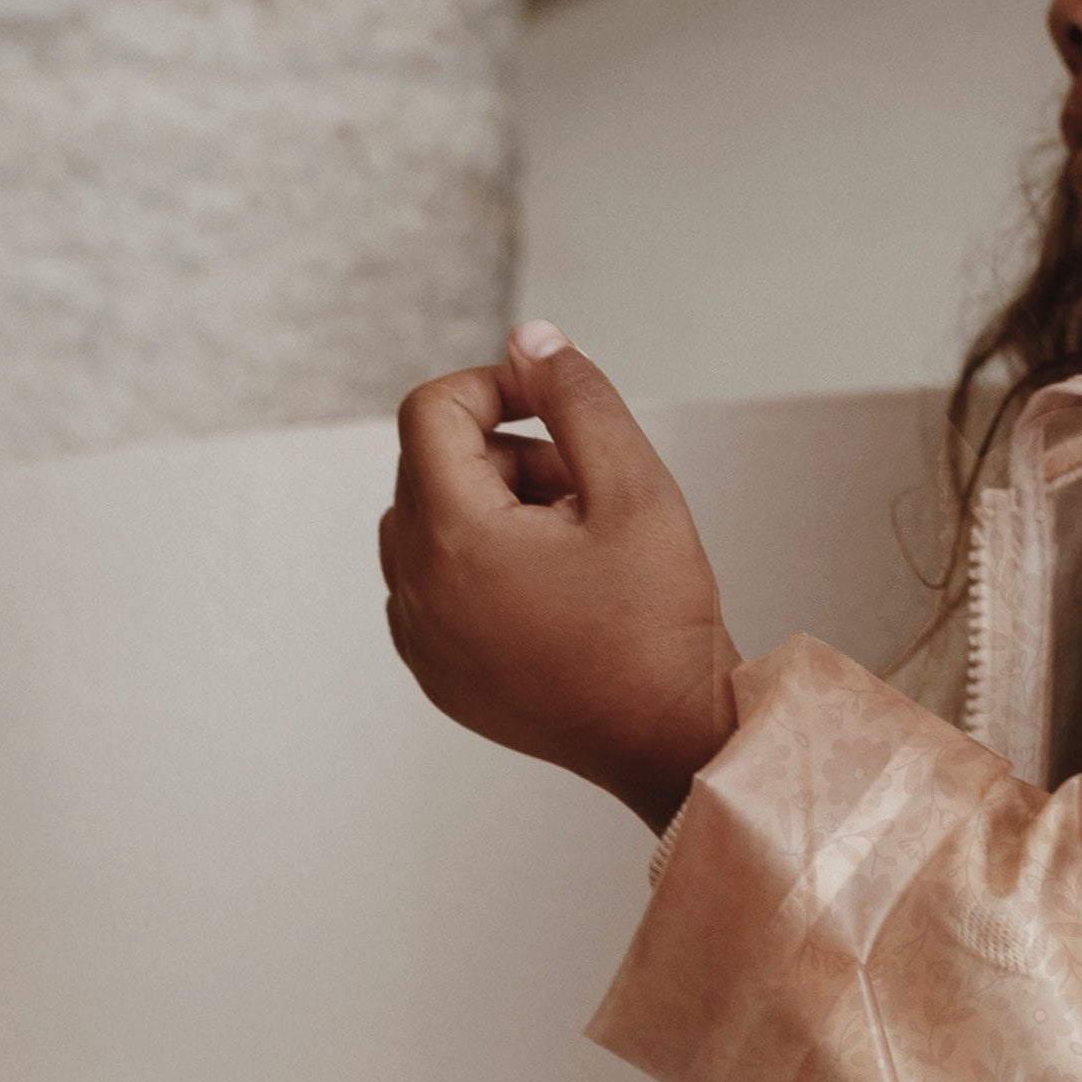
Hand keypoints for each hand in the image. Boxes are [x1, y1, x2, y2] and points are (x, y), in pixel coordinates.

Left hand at [378, 328, 737, 839]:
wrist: (667, 743)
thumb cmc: (659, 625)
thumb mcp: (635, 488)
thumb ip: (577, 398)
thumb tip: (528, 338)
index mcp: (451, 538)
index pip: (430, 410)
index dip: (495, 387)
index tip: (557, 410)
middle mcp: (413, 590)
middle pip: (432, 466)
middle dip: (506, 457)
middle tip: (588, 497)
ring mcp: (418, 639)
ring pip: (431, 525)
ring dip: (496, 513)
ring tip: (576, 551)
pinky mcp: (435, 673)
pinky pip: (433, 586)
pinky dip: (482, 570)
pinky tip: (553, 599)